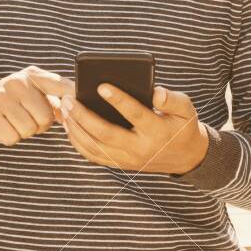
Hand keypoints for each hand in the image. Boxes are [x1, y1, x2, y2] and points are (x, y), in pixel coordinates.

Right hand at [0, 66, 71, 145]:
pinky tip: (5, 126)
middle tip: (29, 118)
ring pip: (28, 130)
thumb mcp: (35, 92)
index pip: (58, 85)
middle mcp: (17, 82)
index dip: (72, 95)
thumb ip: (57, 97)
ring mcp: (1, 97)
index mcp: (33, 75)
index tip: (80, 105)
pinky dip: (11, 137)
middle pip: (45, 118)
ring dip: (25, 132)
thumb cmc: (16, 101)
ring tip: (16, 121)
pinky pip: (12, 138)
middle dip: (40, 125)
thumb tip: (78, 108)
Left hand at [58, 84, 207, 174]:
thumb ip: (172, 100)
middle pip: (106, 134)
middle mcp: (140, 148)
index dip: (119, 100)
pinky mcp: (120, 164)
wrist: (185, 157)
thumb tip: (156, 91)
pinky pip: (94, 156)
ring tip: (64, 109)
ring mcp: (128, 159)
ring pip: (95, 147)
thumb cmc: (182, 126)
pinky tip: (69, 125)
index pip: (136, 115)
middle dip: (84, 116)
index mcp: (158, 131)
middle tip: (69, 98)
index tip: (101, 86)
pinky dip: (78, 142)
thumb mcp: (186, 110)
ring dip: (76, 129)